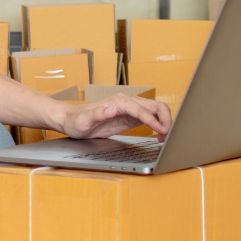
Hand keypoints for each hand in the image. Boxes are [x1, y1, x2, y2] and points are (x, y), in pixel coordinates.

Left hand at [56, 94, 172, 140]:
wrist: (71, 120)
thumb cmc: (76, 121)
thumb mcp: (83, 121)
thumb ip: (96, 114)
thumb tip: (110, 109)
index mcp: (118, 102)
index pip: (141, 109)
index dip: (153, 120)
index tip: (161, 131)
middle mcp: (126, 102)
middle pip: (154, 105)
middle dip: (165, 119)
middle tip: (169, 136)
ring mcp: (130, 108)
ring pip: (155, 110)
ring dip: (164, 122)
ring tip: (165, 138)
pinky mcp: (130, 116)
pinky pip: (150, 117)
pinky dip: (159, 125)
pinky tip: (159, 136)